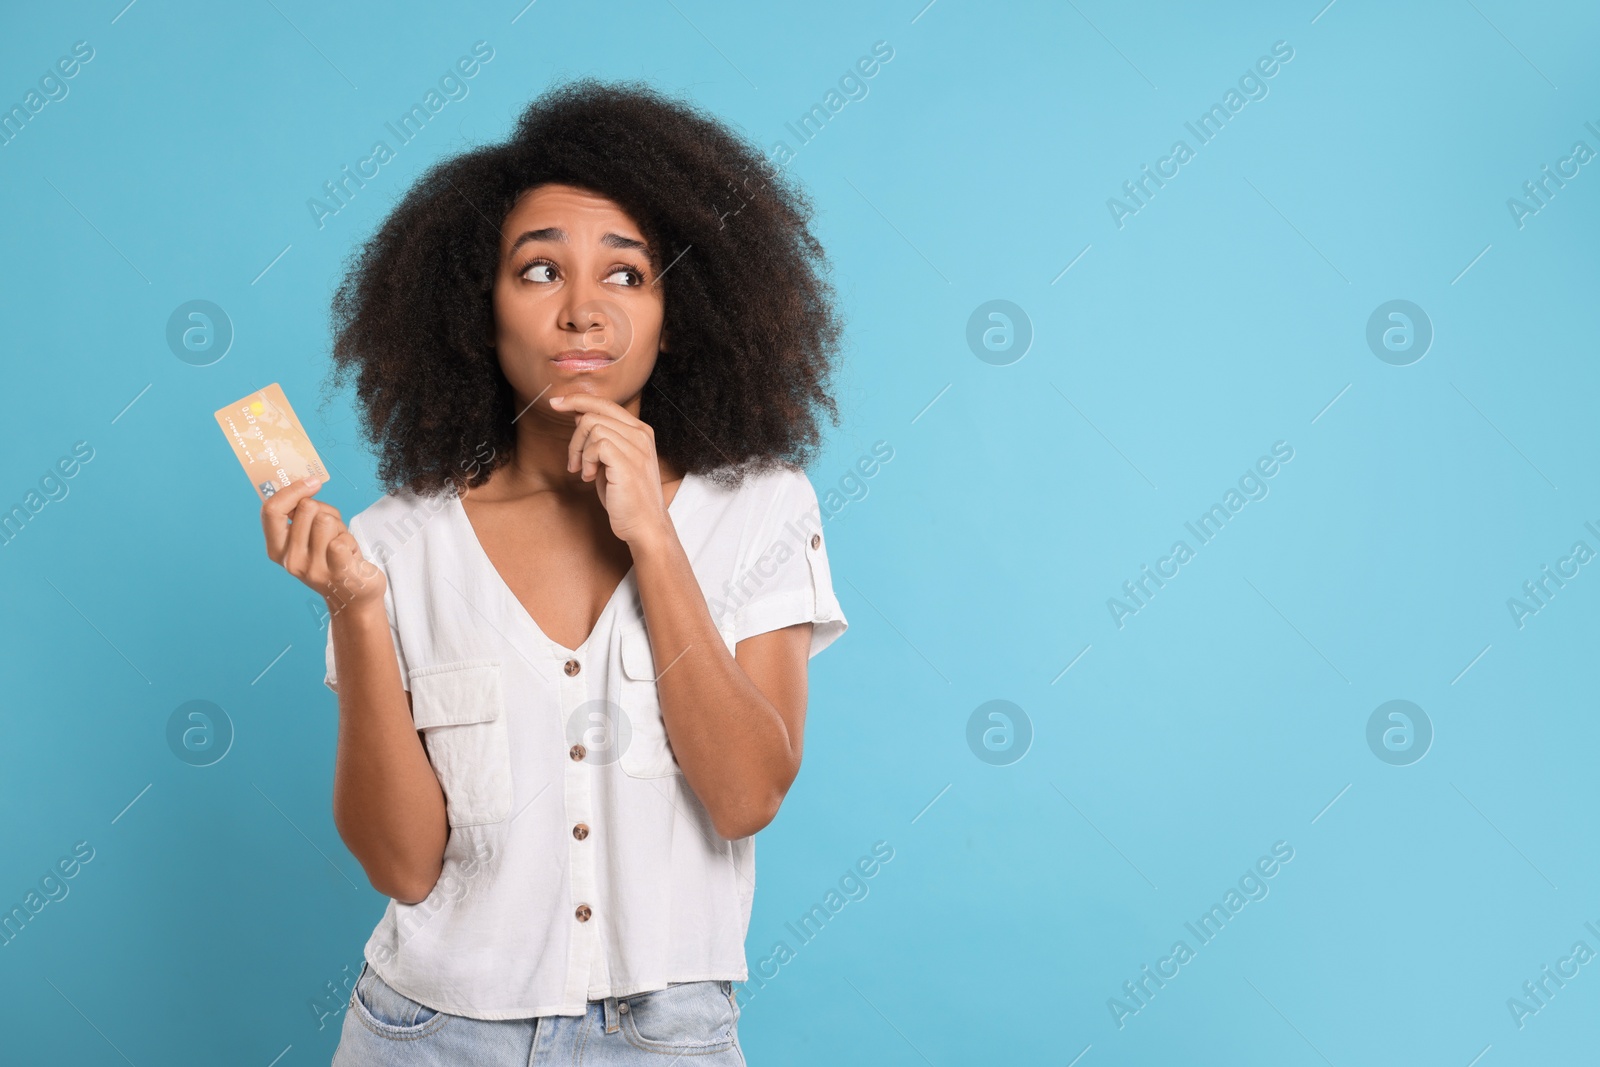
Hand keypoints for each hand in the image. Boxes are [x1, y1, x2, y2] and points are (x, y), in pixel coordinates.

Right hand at [260, 478, 384, 614]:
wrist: (354, 596)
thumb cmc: (332, 559)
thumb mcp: (308, 538)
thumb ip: (301, 514)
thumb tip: (305, 484)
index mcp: (277, 550)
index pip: (271, 510)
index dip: (292, 490)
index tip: (312, 483)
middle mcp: (291, 561)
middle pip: (307, 508)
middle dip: (325, 511)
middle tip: (332, 531)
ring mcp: (313, 569)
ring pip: (326, 520)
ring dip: (340, 526)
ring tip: (341, 544)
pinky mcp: (337, 572)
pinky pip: (341, 539)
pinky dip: (351, 540)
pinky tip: (351, 555)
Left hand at [549, 393, 670, 544]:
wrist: (645, 525)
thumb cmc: (626, 497)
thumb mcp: (612, 461)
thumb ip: (600, 438)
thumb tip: (579, 415)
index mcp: (640, 431)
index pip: (605, 403)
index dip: (577, 400)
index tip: (556, 403)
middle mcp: (640, 434)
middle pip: (593, 413)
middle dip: (574, 438)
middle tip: (574, 463)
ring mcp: (636, 447)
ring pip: (591, 426)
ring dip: (579, 451)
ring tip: (585, 472)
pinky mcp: (627, 461)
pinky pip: (596, 445)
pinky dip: (586, 460)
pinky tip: (590, 477)